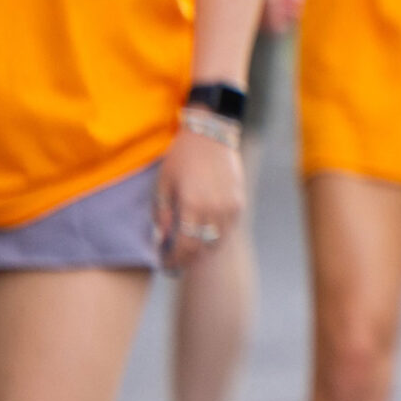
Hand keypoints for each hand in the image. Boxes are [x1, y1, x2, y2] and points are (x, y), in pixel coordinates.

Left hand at [153, 126, 244, 270]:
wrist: (210, 135)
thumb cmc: (181, 158)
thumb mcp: (163, 184)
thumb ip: (163, 215)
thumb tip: (161, 239)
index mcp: (192, 205)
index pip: (185, 246)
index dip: (175, 259)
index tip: (166, 265)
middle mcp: (214, 209)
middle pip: (202, 247)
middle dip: (188, 258)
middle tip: (176, 261)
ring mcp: (230, 205)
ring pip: (218, 240)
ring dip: (203, 249)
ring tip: (190, 249)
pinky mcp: (239, 200)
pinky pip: (228, 228)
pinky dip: (216, 235)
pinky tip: (204, 232)